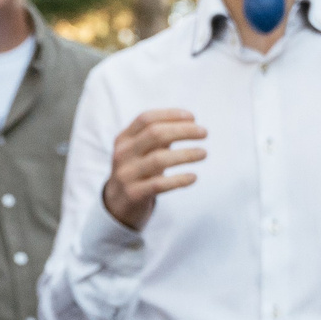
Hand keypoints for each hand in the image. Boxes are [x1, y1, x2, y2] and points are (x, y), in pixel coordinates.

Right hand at [100, 107, 205, 230]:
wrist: (117, 204)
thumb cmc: (138, 171)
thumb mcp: (141, 151)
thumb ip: (159, 138)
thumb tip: (189, 124)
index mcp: (124, 138)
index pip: (147, 119)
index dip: (170, 115)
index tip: (192, 117)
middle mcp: (123, 154)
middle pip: (155, 134)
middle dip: (183, 131)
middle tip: (204, 133)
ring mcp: (126, 174)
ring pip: (159, 159)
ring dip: (186, 154)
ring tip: (203, 153)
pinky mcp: (134, 194)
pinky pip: (159, 184)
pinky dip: (179, 179)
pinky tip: (193, 177)